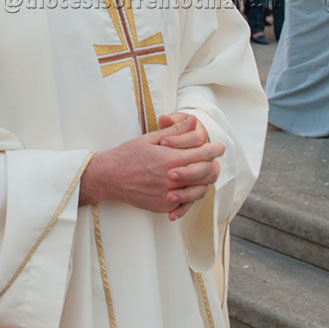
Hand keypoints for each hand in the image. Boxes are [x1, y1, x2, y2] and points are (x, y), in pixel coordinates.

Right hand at [79, 115, 224, 218]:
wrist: (109, 177)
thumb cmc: (128, 155)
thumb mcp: (150, 138)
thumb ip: (175, 131)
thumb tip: (193, 121)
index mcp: (171, 159)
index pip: (204, 154)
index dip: (215, 149)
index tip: (219, 147)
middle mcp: (173, 179)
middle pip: (207, 174)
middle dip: (214, 165)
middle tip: (213, 160)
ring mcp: (169, 195)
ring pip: (200, 191)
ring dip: (205, 181)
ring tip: (203, 174)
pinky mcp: (163, 206)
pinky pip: (186, 203)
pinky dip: (190, 196)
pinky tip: (189, 188)